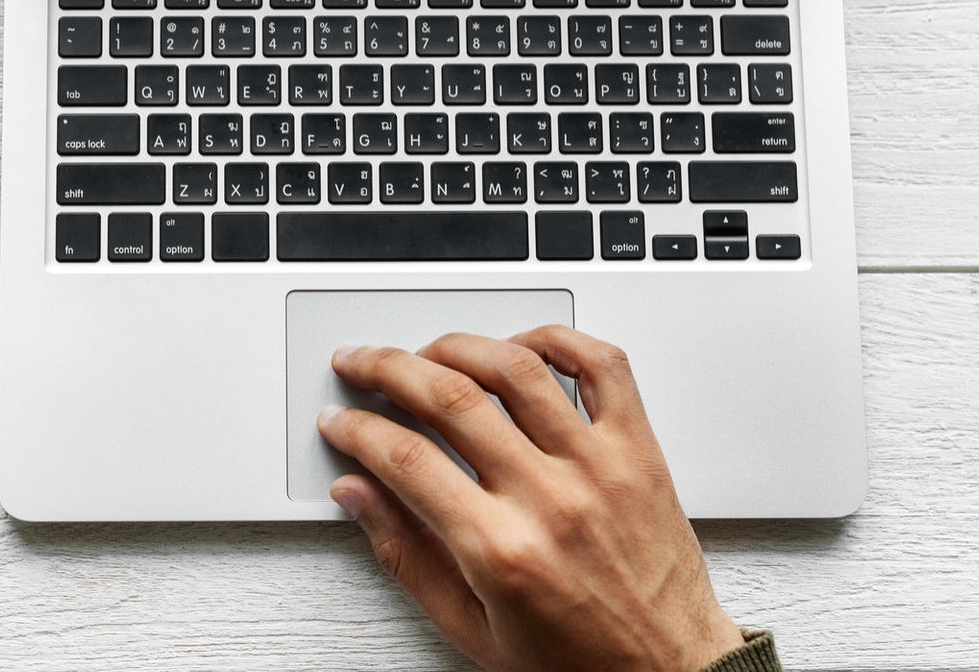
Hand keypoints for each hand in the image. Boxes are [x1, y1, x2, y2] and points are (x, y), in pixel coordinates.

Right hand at [319, 327, 744, 671]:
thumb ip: (405, 555)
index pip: (405, 458)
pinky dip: (557, 339)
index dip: (357, 430)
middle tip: (360, 365)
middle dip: (386, 369)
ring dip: (458, 345)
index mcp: (502, 551)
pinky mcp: (638, 450)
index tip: (339, 421)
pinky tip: (519, 346)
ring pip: (516, 367)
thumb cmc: (578, 661)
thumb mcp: (472, 629)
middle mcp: (550, 498)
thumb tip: (357, 493)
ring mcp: (599, 465)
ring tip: (427, 353)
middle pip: (450, 397)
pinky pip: (602, 366)